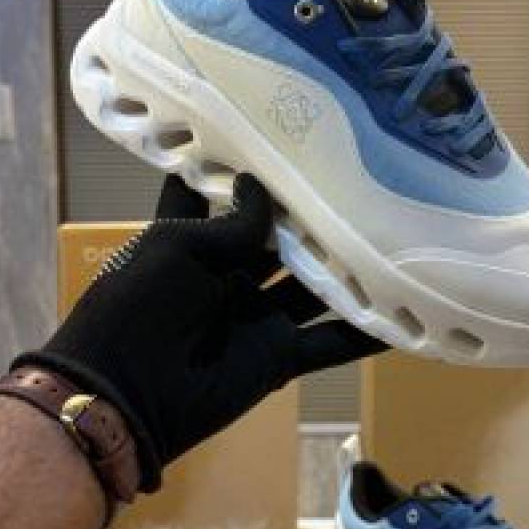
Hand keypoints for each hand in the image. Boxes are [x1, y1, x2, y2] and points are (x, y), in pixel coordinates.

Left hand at [13, 174, 385, 490]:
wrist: (124, 395)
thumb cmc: (138, 306)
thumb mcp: (179, 249)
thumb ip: (231, 224)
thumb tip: (260, 186)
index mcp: (192, 243)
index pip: (217, 198)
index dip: (241, 170)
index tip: (277, 134)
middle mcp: (229, 276)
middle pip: (281, 241)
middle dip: (313, 216)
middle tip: (362, 178)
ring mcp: (257, 317)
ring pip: (314, 288)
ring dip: (348, 269)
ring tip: (396, 234)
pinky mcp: (278, 357)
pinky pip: (330, 345)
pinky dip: (365, 336)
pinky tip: (404, 316)